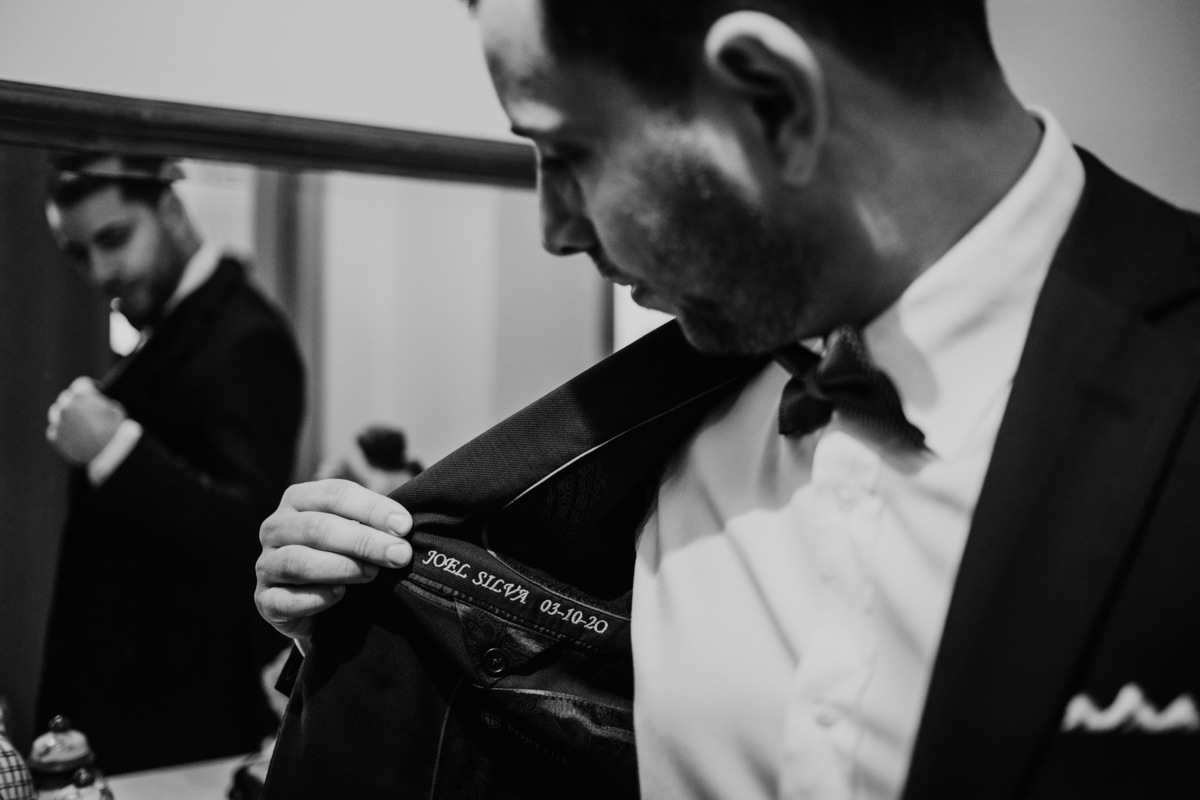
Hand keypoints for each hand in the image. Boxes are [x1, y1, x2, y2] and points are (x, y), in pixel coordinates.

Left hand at [46, 377, 125, 464]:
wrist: (111, 457)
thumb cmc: (117, 431)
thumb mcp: (116, 409)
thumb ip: (102, 401)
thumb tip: (97, 401)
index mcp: (82, 396)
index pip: (81, 383)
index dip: (91, 387)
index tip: (96, 391)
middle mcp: (66, 407)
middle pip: (67, 397)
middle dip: (77, 400)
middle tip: (87, 408)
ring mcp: (59, 423)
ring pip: (56, 411)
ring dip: (66, 413)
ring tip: (78, 421)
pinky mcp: (55, 438)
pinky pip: (54, 429)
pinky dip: (61, 429)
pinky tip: (72, 434)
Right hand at [255, 479, 413, 651]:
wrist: (316, 606)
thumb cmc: (342, 555)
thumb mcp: (355, 531)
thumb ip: (373, 524)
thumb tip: (405, 526)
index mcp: (298, 499)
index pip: (335, 494)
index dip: (372, 508)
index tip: (404, 526)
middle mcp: (276, 527)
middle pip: (318, 527)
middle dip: (364, 541)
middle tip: (399, 555)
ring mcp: (266, 564)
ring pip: (299, 561)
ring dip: (342, 567)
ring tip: (372, 574)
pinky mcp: (264, 600)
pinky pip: (286, 599)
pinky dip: (316, 598)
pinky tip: (340, 595)